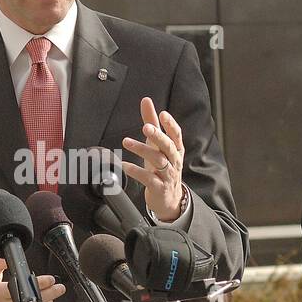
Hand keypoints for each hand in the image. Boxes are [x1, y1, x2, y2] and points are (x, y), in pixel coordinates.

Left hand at [121, 97, 184, 220]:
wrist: (169, 200)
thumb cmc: (162, 168)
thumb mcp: (157, 145)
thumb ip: (152, 122)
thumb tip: (146, 101)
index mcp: (175, 149)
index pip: (176, 135)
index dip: (170, 125)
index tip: (162, 114)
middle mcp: (174, 161)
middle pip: (168, 146)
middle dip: (158, 136)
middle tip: (146, 127)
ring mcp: (168, 175)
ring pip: (158, 161)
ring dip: (142, 150)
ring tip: (126, 142)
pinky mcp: (159, 187)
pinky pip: (148, 179)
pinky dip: (136, 171)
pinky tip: (125, 165)